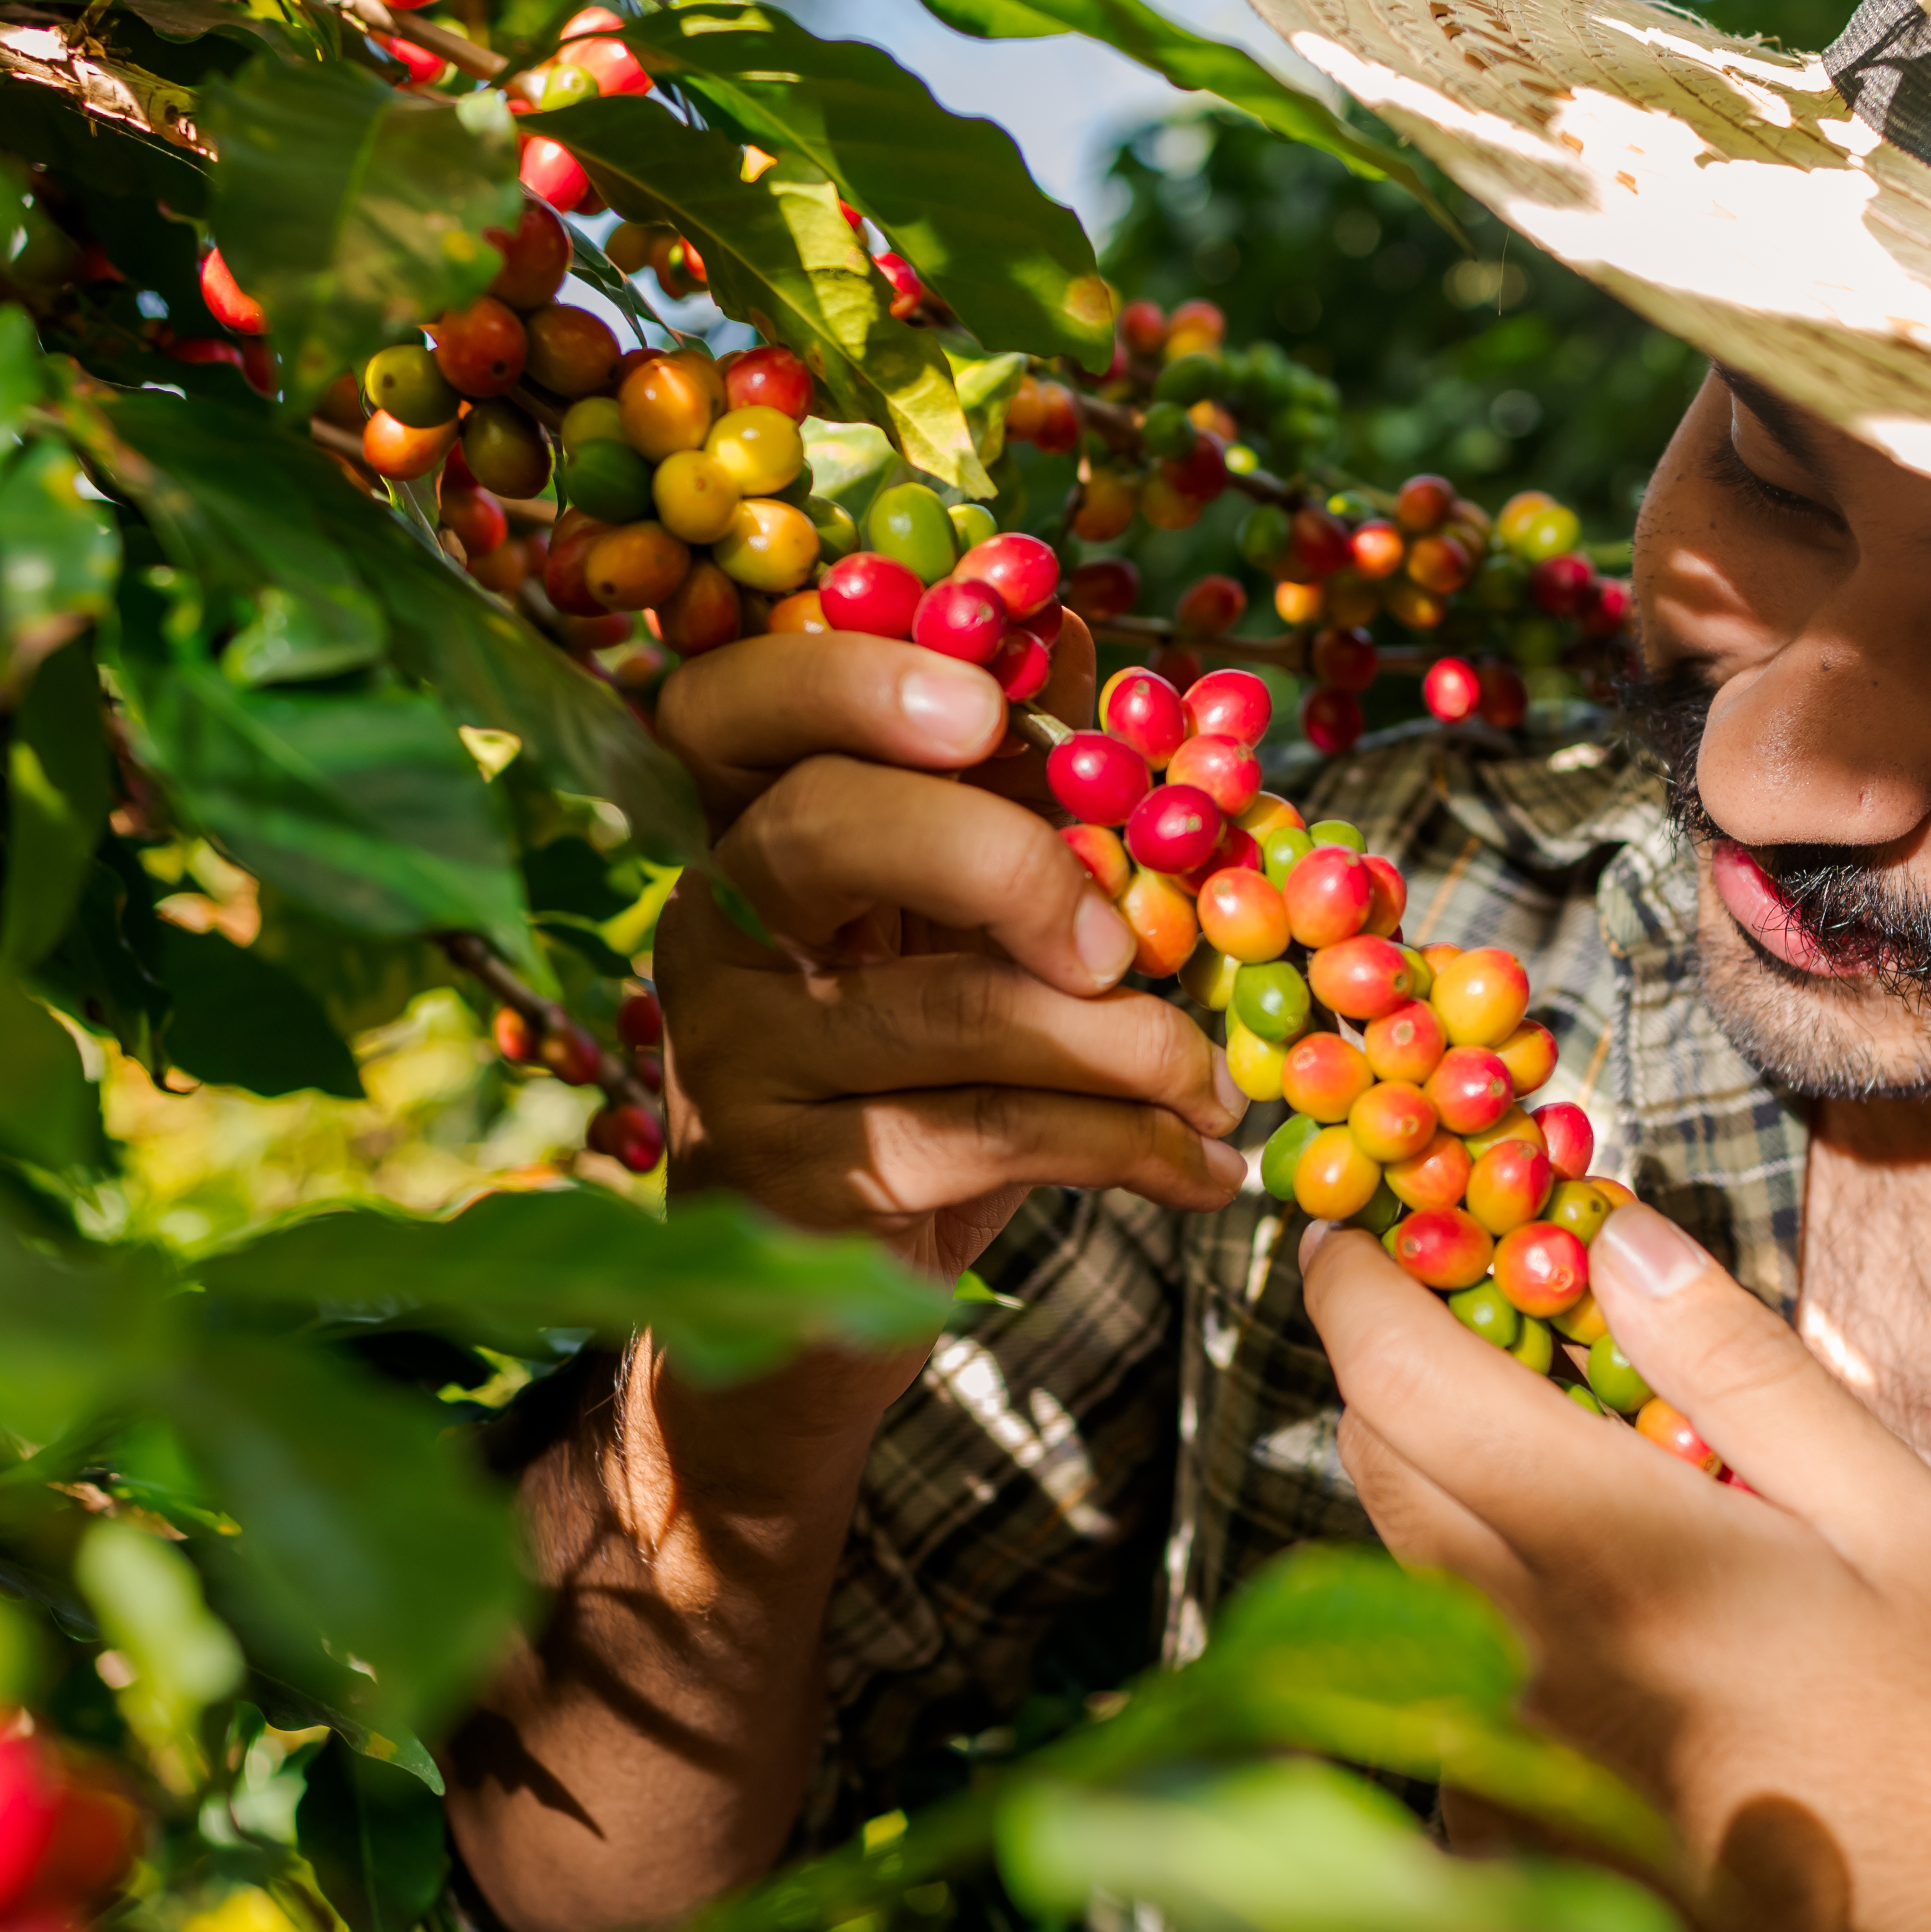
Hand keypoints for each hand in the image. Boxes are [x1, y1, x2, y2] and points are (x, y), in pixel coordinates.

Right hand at [652, 618, 1249, 1302]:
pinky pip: (988, 1132)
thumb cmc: (914, 1066)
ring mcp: (735, 1057)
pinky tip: (1201, 1166)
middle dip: (1002, 853)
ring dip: (1124, 1043)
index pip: (732, 707)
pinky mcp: (794, 1178)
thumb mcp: (956, 920)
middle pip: (823, 829)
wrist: (820, 1300)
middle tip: (1124, 934)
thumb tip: (1067, 631)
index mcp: (743, 827)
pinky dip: (1127, 1145)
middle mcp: (711, 927)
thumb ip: (1005, 783)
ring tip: (1219, 1083)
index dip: (848, 678)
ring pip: (945, 1009)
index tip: (987, 700)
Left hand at [1304, 1207, 1930, 1931]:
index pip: (1402, 1380)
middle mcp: (1513, 1646)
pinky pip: (1440, 1667)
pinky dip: (1484, 1610)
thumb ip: (1740, 1365)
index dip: (1357, 1284)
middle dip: (1395, 1369)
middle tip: (1473, 1322)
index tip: (1355, 1232)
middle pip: (1375, 1459)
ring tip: (1551, 1468)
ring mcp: (1488, 1747)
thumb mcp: (1888, 1515)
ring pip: (1397, 1560)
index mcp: (1606, 1552)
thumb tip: (1619, 1237)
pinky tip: (1600, 1628)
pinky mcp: (1488, 1821)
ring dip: (1437, 1486)